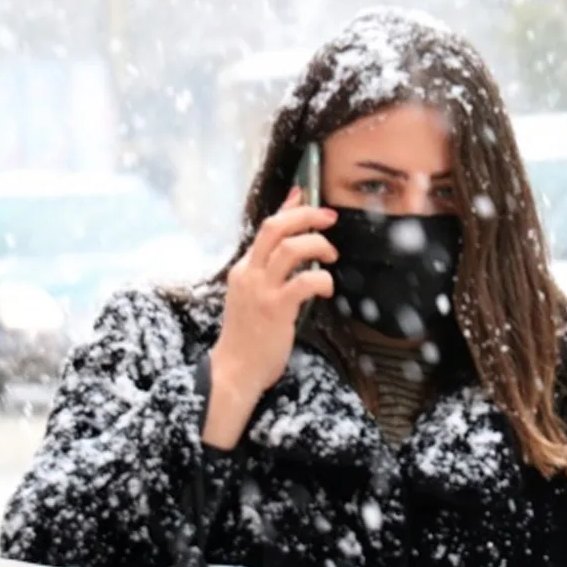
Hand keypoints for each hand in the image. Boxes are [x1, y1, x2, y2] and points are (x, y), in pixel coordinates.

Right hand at [203, 189, 337, 449]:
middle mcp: (249, 273)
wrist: (235, 369)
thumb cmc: (250, 336)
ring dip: (317, 245)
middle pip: (276, 228)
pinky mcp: (275, 308)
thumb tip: (291, 251)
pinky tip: (326, 289)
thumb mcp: (256, 296)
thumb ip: (272, 272)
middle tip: (330, 218)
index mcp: (244, 269)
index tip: (308, 196)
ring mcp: (261, 289)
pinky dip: (322, 279)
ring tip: (331, 257)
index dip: (290, 208)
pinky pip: (304, 281)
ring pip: (291, 248)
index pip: (267, 228)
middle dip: (307, 216)